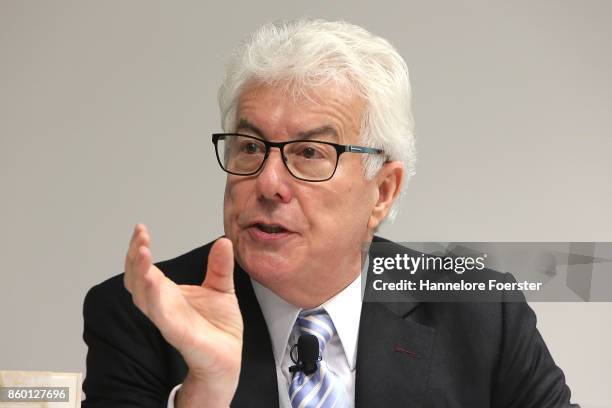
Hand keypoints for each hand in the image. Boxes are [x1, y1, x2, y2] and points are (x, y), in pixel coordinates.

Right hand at [124, 224, 242, 406]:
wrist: (229, 356)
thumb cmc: (219, 326)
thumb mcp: (222, 288)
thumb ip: (220, 266)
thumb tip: (223, 241)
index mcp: (168, 292)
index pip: (144, 269)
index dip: (138, 249)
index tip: (140, 228)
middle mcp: (161, 304)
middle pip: (135, 279)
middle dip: (134, 257)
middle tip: (140, 236)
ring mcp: (166, 318)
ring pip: (142, 295)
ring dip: (140, 273)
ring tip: (142, 252)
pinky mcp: (175, 332)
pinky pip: (159, 314)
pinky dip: (153, 297)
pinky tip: (153, 280)